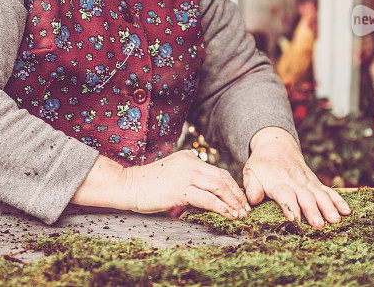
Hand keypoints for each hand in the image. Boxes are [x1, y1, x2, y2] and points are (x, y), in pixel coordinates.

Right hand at [123, 150, 249, 219]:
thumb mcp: (174, 178)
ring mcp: (184, 175)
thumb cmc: (149, 186)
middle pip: (222, 177)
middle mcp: (189, 163)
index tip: (240, 200)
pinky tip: (227, 215)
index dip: (232, 187)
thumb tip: (211, 200)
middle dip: (236, 194)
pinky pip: (206, 199)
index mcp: (189, 158)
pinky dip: (220, 207)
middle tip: (245, 209)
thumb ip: (191, 184)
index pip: (217, 171)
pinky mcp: (179, 189)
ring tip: (240, 214)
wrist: (128, 186)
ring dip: (232, 201)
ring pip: (218, 186)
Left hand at [243, 127, 350, 226]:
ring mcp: (307, 182)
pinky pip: (328, 191)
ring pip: (320, 194)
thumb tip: (253, 201)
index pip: (285, 195)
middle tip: (320, 225)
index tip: (295, 220)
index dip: (290, 207)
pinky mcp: (315, 182)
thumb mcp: (250, 172)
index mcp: (277, 182)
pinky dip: (338, 200)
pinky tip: (347, 210)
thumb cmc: (261, 164)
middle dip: (313, 211)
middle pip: (305, 197)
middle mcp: (294, 182)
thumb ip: (251, 187)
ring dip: (329, 207)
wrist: (277, 145)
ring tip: (336, 220)